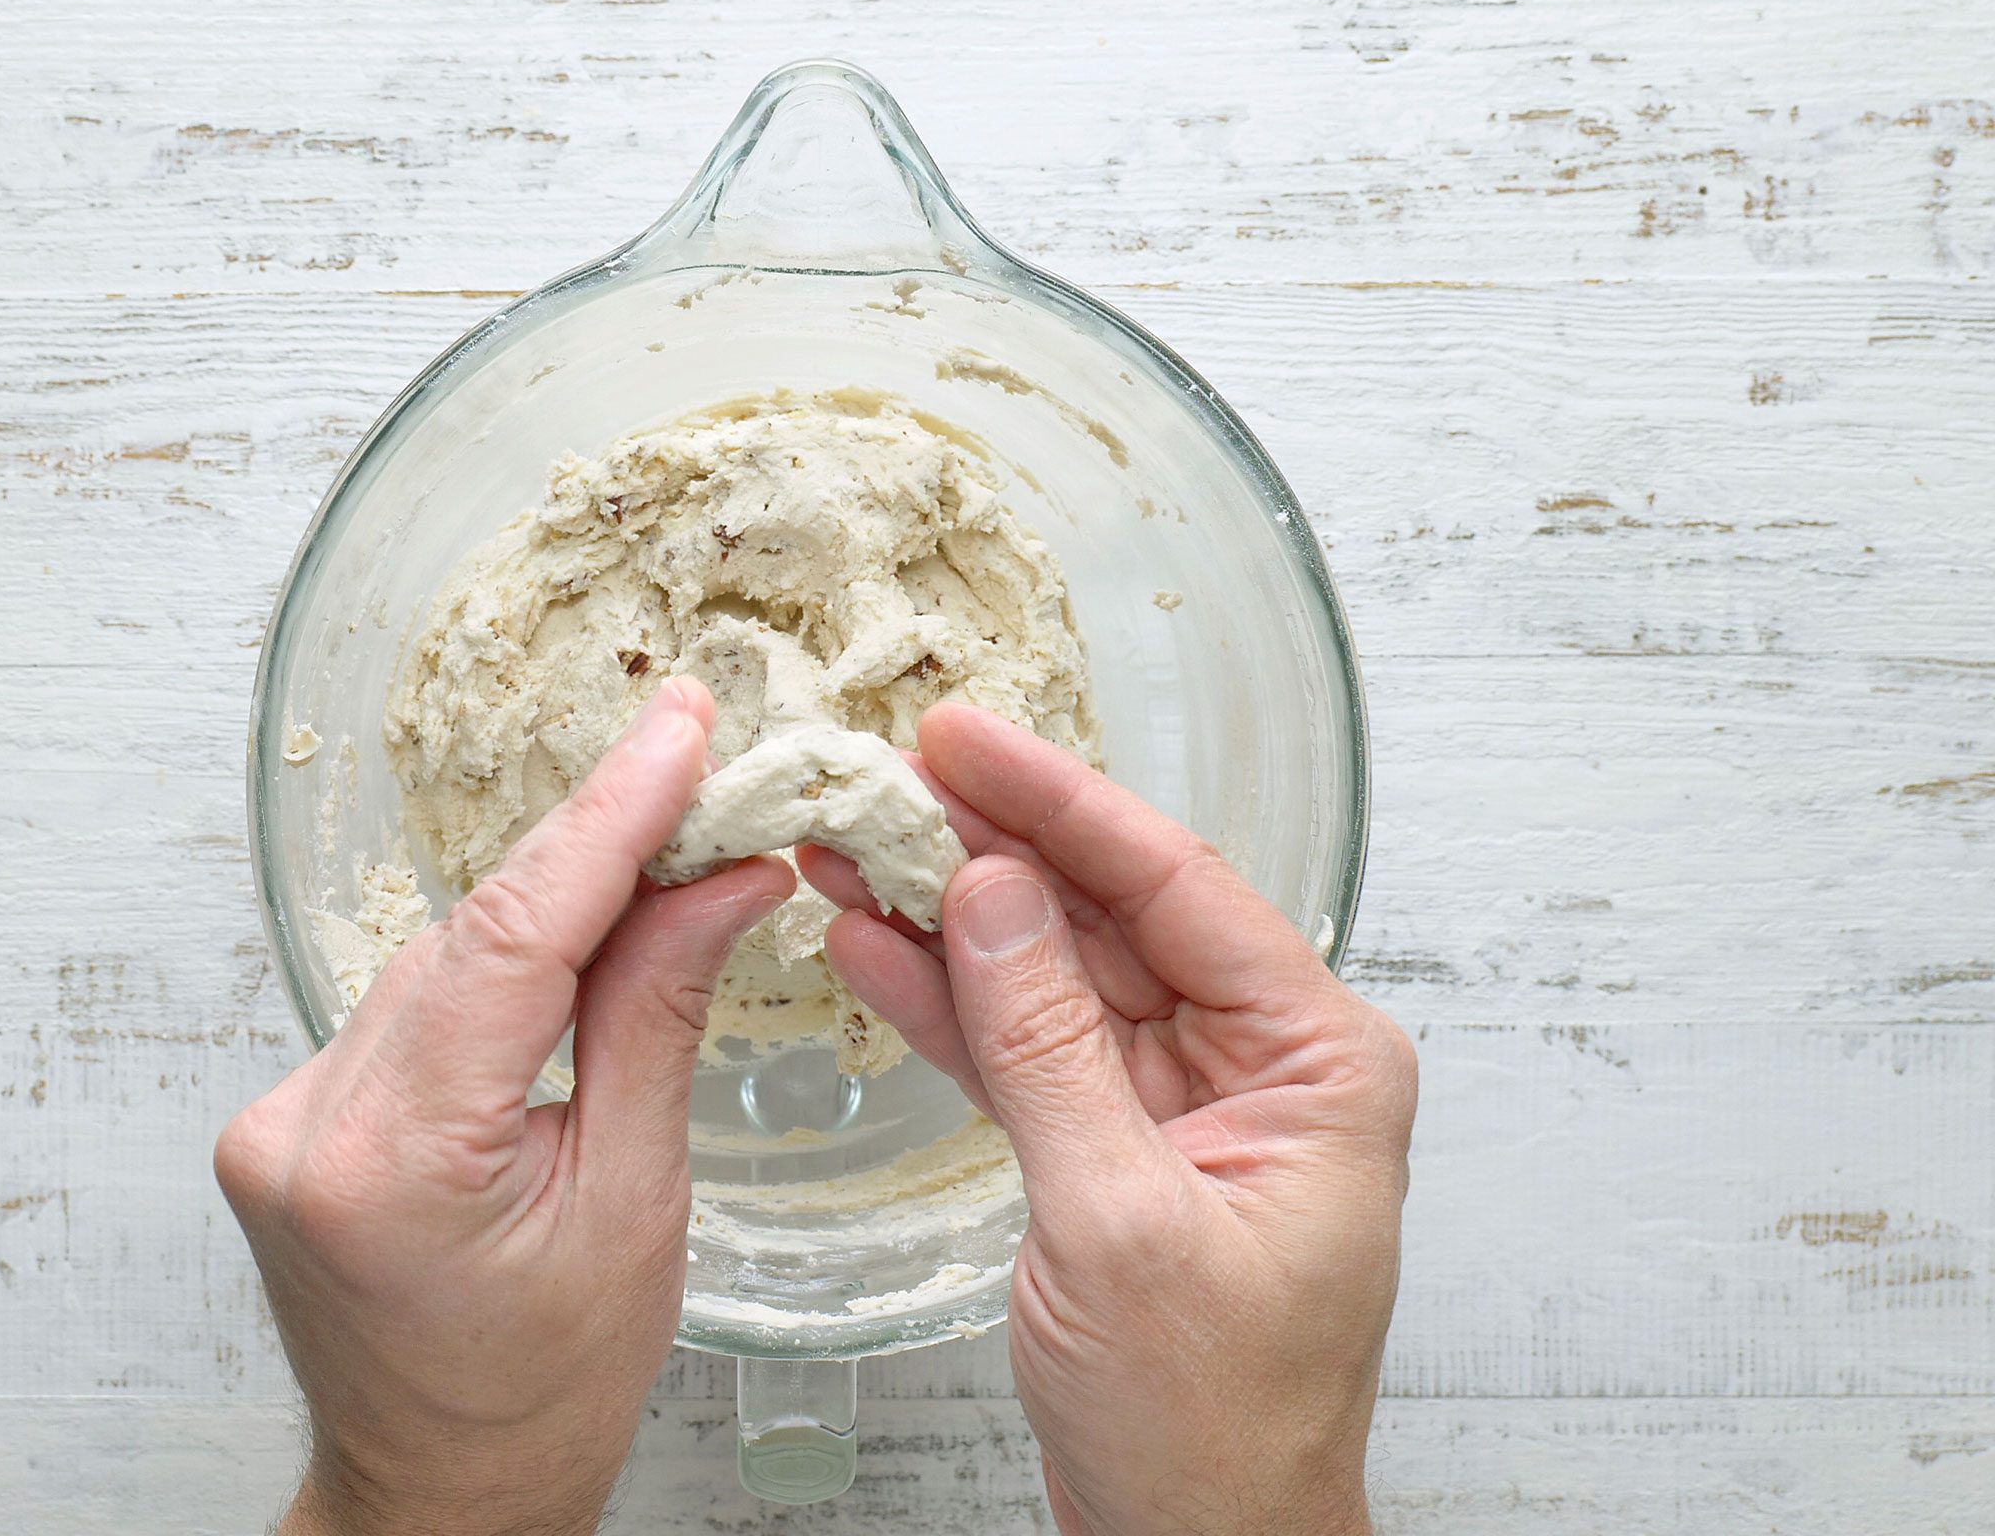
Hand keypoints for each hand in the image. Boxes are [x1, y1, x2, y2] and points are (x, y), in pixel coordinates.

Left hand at [216, 678, 792, 1535]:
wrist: (440, 1493)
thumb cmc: (542, 1390)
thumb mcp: (635, 1205)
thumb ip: (656, 1018)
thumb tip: (714, 878)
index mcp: (393, 1160)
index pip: (510, 935)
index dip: (607, 817)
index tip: (678, 730)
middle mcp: (306, 1123)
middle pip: (473, 932)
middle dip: (599, 851)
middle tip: (706, 774)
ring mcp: (279, 1117)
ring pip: (440, 957)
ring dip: (550, 905)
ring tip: (669, 847)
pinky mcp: (286, 1115)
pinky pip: (409, 1000)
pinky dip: (495, 963)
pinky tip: (572, 937)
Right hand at [800, 704, 1415, 1535]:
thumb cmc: (1215, 1429)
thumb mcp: (1119, 1221)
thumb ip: (1048, 1044)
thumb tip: (990, 895)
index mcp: (1317, 1062)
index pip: (1176, 885)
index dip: (1059, 801)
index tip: (963, 738)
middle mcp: (1259, 1066)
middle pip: (1111, 914)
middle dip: (989, 849)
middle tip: (883, 780)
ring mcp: (1183, 1107)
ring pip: (1055, 974)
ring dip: (950, 920)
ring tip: (850, 850)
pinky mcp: (1115, 1152)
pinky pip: (1027, 1051)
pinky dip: (949, 1008)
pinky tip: (872, 951)